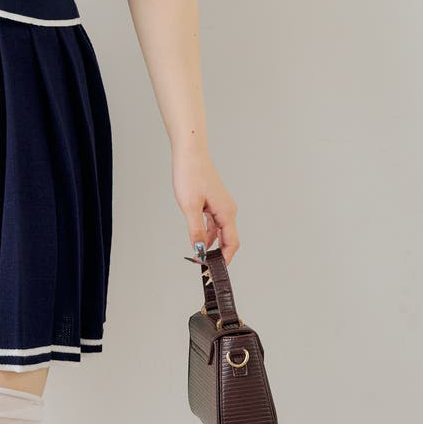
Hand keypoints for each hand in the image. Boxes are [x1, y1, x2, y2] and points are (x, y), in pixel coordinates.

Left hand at [171, 146, 239, 265]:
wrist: (190, 153)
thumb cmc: (191, 174)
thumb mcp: (190, 206)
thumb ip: (196, 230)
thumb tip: (200, 250)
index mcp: (227, 212)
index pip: (232, 243)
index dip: (224, 259)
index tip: (213, 270)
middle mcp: (228, 209)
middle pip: (228, 239)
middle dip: (218, 254)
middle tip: (205, 266)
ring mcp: (221, 205)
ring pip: (220, 231)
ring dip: (211, 244)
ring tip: (199, 256)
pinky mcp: (213, 201)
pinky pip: (214, 222)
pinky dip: (208, 232)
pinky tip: (198, 239)